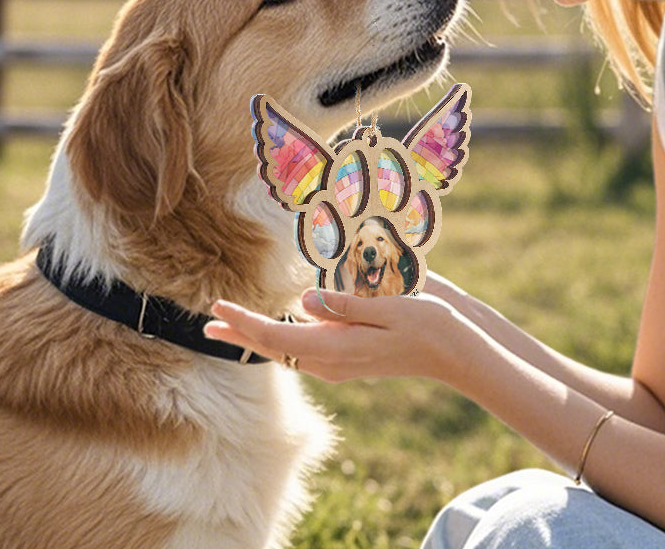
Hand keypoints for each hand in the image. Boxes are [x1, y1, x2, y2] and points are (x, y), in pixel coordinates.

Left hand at [204, 288, 454, 382]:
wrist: (455, 351)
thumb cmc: (428, 323)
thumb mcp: (390, 307)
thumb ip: (345, 305)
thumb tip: (303, 301)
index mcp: (338, 349)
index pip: (277, 338)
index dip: (245, 323)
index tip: (217, 310)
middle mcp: (333, 361)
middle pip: (275, 348)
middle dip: (242, 335)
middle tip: (209, 325)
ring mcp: (342, 362)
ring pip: (288, 350)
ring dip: (259, 337)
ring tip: (233, 326)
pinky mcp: (351, 357)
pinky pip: (308, 349)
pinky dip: (284, 338)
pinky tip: (281, 326)